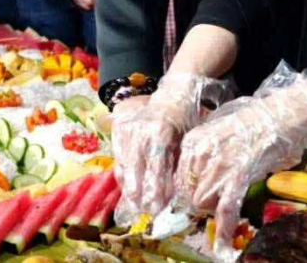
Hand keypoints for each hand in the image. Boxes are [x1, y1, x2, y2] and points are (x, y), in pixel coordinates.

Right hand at [112, 74, 230, 227]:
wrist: (173, 95)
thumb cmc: (187, 119)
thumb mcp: (188, 139)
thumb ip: (179, 162)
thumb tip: (176, 192)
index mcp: (162, 130)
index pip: (157, 164)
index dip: (156, 187)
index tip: (158, 206)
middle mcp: (141, 129)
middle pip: (137, 166)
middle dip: (140, 192)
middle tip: (144, 211)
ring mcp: (128, 128)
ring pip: (125, 163)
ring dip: (129, 186)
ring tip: (134, 205)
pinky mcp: (119, 128)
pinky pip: (118, 156)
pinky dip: (122, 174)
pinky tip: (127, 189)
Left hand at [169, 66, 306, 261]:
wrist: (280, 116)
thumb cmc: (253, 121)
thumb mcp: (218, 129)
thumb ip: (203, 150)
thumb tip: (196, 176)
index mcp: (193, 141)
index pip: (178, 178)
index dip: (186, 192)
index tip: (194, 199)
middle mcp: (201, 153)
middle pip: (188, 193)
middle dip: (199, 202)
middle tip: (215, 201)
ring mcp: (219, 165)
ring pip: (202, 204)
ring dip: (212, 211)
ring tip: (224, 208)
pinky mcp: (239, 176)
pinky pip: (226, 209)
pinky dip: (225, 230)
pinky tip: (223, 245)